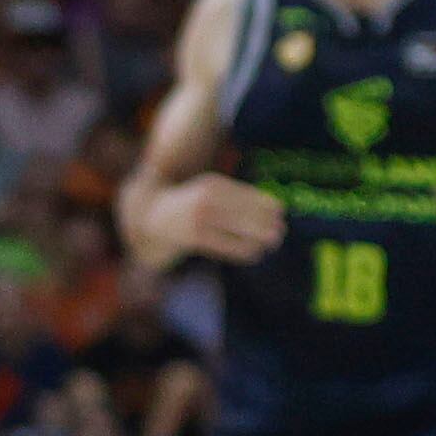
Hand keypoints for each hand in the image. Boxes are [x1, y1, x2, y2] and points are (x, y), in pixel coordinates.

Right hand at [168, 173, 287, 264]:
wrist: (154, 215)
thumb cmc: (192, 203)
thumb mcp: (211, 191)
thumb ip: (239, 197)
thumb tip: (277, 208)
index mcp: (213, 183)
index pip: (248, 194)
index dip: (267, 205)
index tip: (281, 213)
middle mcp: (207, 198)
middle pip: (247, 212)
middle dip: (267, 223)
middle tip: (280, 231)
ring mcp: (200, 218)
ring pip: (241, 230)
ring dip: (260, 237)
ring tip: (271, 242)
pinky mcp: (196, 238)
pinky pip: (229, 246)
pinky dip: (246, 250)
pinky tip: (255, 252)